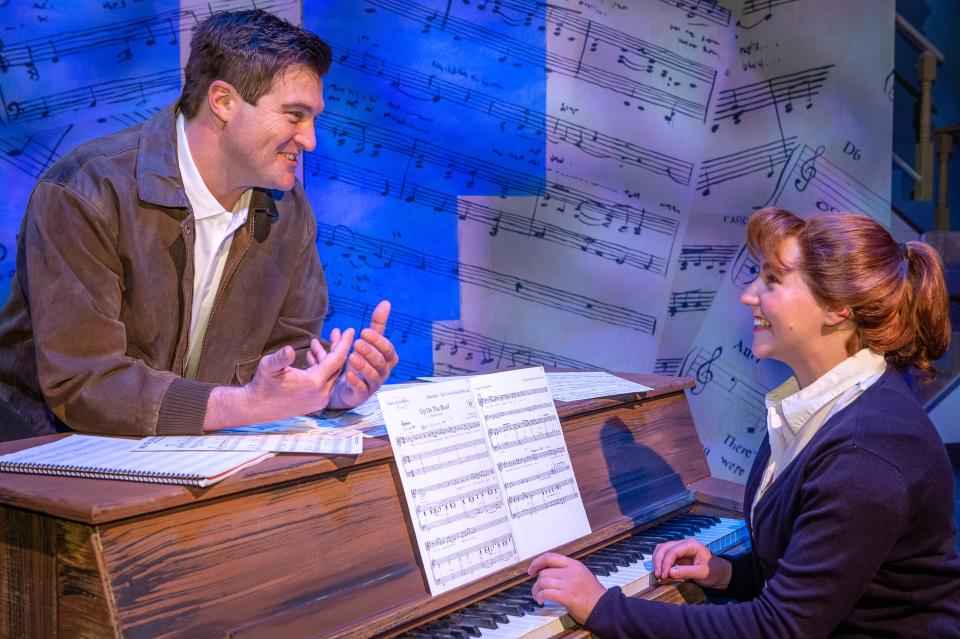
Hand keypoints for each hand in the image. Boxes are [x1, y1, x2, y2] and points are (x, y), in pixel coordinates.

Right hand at [203, 329, 353, 429]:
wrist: (256, 408)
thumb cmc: (262, 384)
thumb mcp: (268, 367)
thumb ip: (280, 358)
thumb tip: (290, 349)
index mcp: (314, 383)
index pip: (336, 360)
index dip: (344, 343)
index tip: (351, 329)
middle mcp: (322, 393)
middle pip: (337, 367)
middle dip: (337, 348)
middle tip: (336, 332)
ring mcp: (320, 400)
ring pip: (330, 374)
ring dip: (326, 358)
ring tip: (316, 342)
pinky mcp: (316, 403)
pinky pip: (324, 382)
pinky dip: (321, 369)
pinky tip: (312, 356)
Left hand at [326, 300, 398, 408]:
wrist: (346, 385)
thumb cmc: (361, 360)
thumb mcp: (368, 341)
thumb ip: (377, 324)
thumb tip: (386, 303)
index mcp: (387, 359)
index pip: (388, 349)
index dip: (377, 341)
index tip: (363, 332)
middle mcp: (383, 372)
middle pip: (381, 362)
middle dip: (370, 352)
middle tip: (356, 343)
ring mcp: (373, 385)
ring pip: (373, 376)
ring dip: (363, 365)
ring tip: (351, 357)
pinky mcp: (361, 395)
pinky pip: (361, 390)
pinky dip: (355, 381)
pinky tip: (347, 373)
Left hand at [528, 553, 605, 623]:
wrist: (605, 607)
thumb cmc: (594, 594)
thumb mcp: (582, 574)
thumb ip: (567, 571)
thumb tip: (549, 574)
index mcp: (574, 565)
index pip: (550, 557)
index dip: (537, 562)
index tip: (531, 569)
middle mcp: (570, 572)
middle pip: (544, 572)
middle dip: (537, 582)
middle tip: (537, 589)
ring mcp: (569, 583)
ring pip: (543, 582)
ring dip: (537, 590)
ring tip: (538, 596)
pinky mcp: (567, 596)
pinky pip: (546, 593)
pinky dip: (540, 597)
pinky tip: (541, 600)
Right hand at [652, 537, 731, 588]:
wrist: (720, 573)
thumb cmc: (714, 572)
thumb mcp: (702, 573)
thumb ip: (686, 572)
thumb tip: (670, 572)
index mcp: (691, 545)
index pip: (673, 551)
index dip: (666, 563)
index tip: (664, 575)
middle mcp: (684, 543)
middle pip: (664, 547)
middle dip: (659, 561)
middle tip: (659, 575)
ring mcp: (680, 548)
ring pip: (662, 549)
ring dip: (658, 561)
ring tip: (658, 574)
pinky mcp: (678, 554)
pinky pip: (665, 554)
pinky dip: (660, 562)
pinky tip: (661, 571)